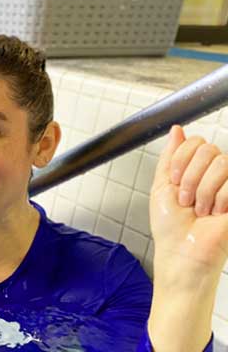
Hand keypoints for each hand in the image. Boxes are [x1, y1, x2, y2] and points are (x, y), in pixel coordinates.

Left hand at [150, 125, 227, 276]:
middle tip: (186, 199)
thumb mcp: (161, 186)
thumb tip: (176, 130)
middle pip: (208, 149)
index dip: (181, 159)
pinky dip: (218, 199)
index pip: (196, 142)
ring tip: (200, 209)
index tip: (174, 182)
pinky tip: (215, 213)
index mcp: (196, 170)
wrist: (182, 253)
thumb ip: (170, 157)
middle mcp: (216, 176)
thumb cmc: (170, 228)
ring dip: (202, 190)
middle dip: (189, 176)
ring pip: (222, 163)